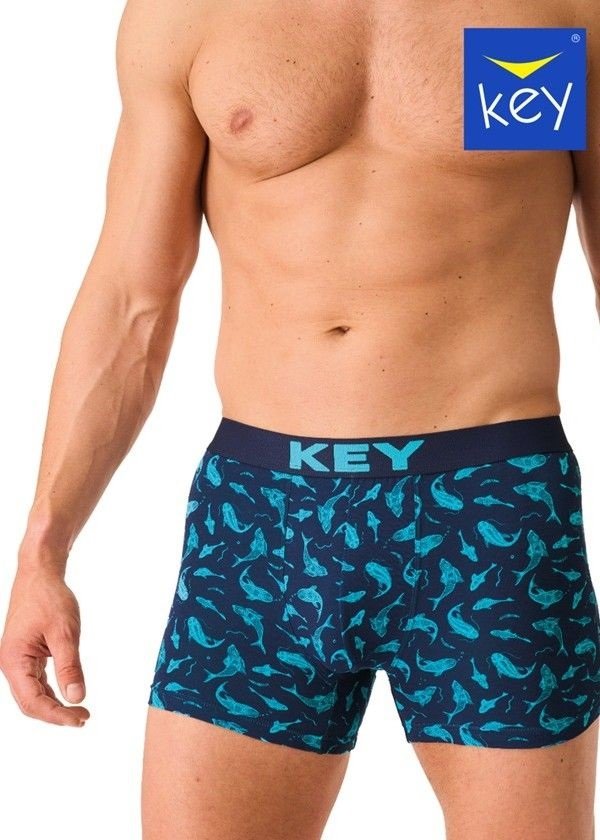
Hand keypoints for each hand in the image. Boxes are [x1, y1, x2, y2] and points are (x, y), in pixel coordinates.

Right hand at [0, 567, 89, 725]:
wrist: (40, 575)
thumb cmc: (49, 599)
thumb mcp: (64, 633)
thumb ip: (69, 666)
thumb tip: (76, 697)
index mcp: (14, 661)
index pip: (33, 701)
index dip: (56, 715)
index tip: (80, 718)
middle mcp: (11, 664)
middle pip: (30, 702)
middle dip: (56, 714)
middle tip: (83, 718)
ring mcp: (17, 660)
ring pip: (33, 693)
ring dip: (55, 705)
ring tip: (80, 711)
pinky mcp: (26, 655)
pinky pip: (36, 681)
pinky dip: (52, 691)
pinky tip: (68, 695)